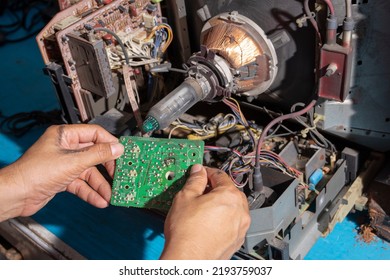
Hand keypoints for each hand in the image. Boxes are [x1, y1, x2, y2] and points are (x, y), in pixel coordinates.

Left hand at [0, 124, 123, 221]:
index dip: (109, 143)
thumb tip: (116, 148)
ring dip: (100, 184)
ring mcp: (64, 164)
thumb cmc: (34, 173)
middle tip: (119, 175)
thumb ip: (97, 154)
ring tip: (110, 194)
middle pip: (94, 155)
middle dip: (106, 168)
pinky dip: (90, 192)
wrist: (16, 195)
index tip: (121, 153)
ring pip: (89, 172)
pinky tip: (99, 200)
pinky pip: (81, 184)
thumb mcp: (73, 162)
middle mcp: (66, 148)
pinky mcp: (62, 179)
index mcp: (65, 135)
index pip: (94, 134)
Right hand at [160, 164, 250, 259]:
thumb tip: (198, 172)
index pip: (220, 175)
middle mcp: (241, 211)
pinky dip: (222, 219)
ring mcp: (240, 228)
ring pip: (232, 208)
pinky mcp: (236, 241)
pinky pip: (231, 223)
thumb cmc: (187, 232)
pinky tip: (207, 222)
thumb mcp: (185, 197)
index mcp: (230, 196)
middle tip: (199, 191)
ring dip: (219, 204)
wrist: (188, 259)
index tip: (199, 174)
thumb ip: (195, 181)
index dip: (207, 172)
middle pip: (229, 191)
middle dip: (214, 189)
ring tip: (201, 208)